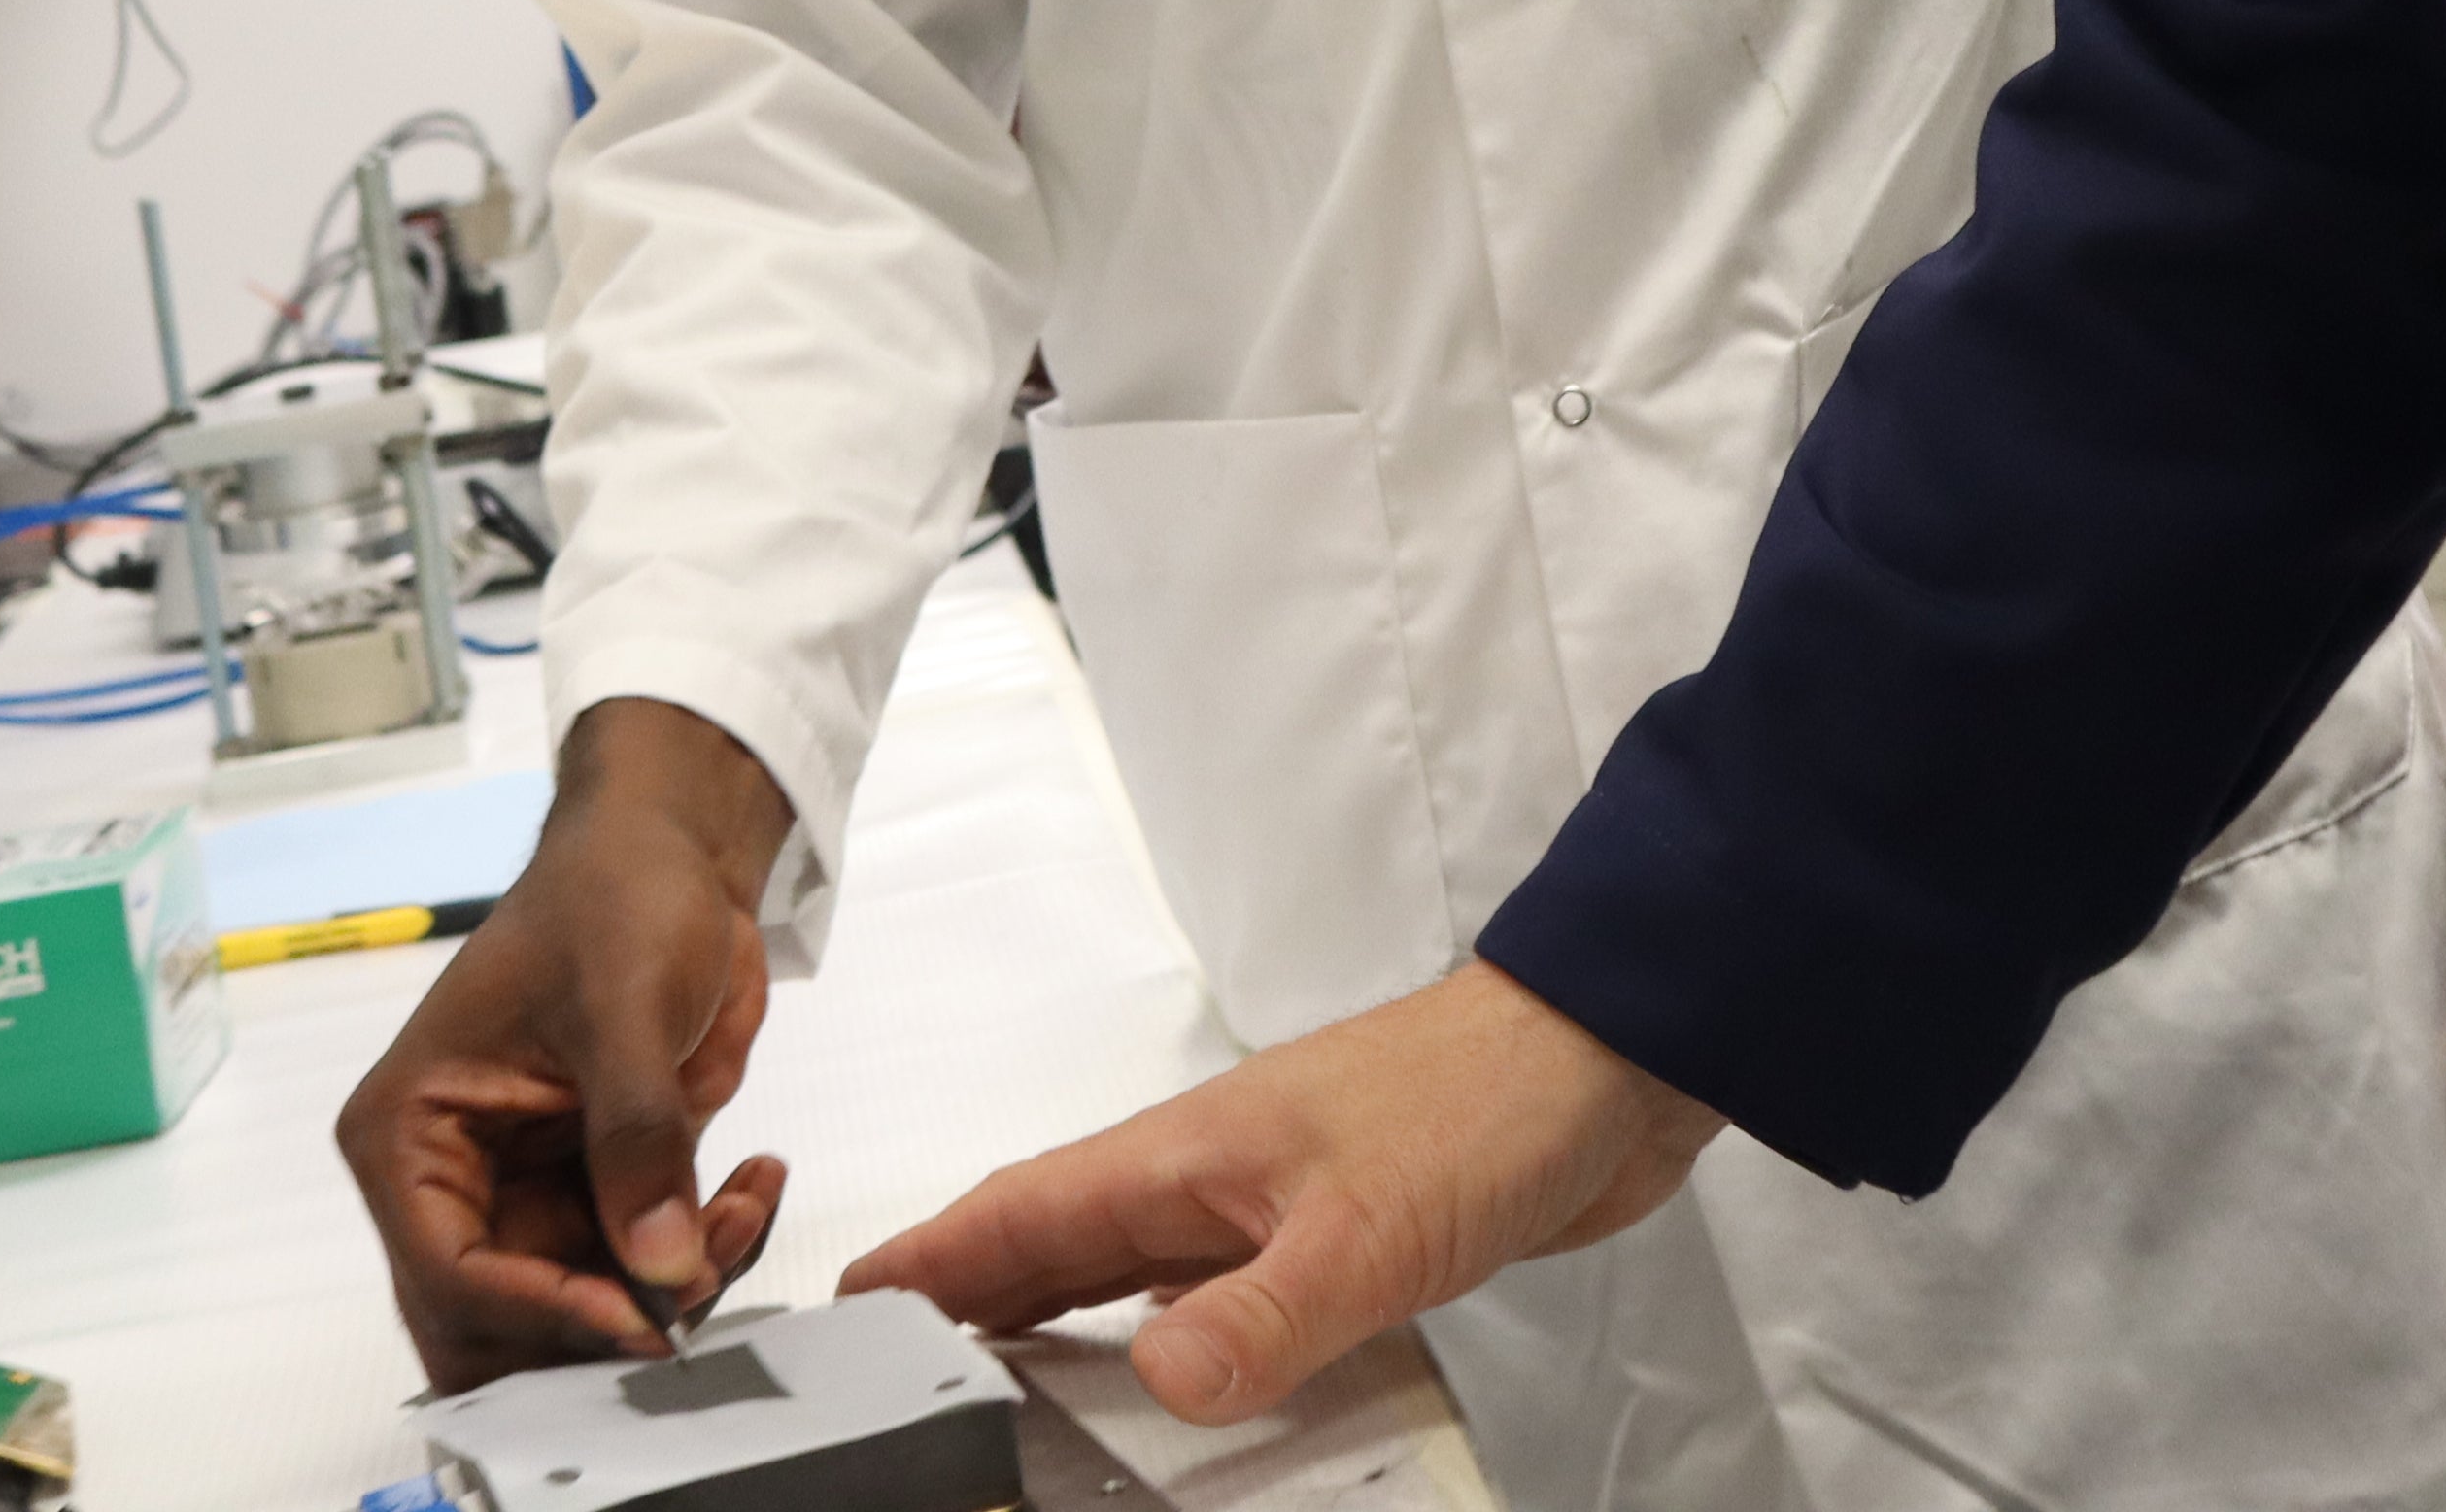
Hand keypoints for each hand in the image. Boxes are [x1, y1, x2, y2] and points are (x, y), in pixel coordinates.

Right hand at [333, 698, 802, 1389]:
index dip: (541, 1311)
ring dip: (669, 1289)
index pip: (449, 1274)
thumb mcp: (624, 1003)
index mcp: (409, 1135)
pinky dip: (703, 1253)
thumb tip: (661, 1268)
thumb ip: (637, 1137)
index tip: (643, 1317)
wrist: (670, 855)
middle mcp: (450, 1183)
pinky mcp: (592, 1197)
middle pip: (498, 1328)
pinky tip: (755, 1187)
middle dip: (600, 1327)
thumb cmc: (613, 896)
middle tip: (696, 1284)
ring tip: (743, 1208)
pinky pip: (638, 1273)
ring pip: (580, 1313)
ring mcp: (522, 1197)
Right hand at [842, 963, 1723, 1426]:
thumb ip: (1256, 1316)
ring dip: (1059, 1317)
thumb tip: (1157, 1381)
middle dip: (968, 1301)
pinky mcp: (1333, 1229)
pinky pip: (1213, 1290)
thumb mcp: (1363, 1233)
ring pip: (1128, 1265)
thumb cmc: (1485, 1099)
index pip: (1014, 1211)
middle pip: (1052, 1242)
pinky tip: (1175, 1374)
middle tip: (899, 1369)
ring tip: (1001, 1382)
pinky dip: (1168, 1334)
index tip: (839, 1307)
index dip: (923, 1262)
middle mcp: (1208, 1173)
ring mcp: (1268, 1197)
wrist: (1606, 1061)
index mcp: (1181, 1154)